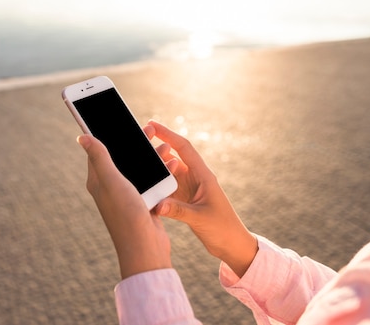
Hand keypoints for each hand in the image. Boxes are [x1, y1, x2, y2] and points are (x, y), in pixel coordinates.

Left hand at [77, 134, 171, 278]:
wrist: (145, 249)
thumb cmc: (126, 215)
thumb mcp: (111, 181)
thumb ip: (99, 157)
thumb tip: (81, 136)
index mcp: (98, 181)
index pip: (99, 151)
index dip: (107, 134)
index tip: (117, 119)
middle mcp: (111, 187)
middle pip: (123, 157)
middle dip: (136, 143)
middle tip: (149, 129)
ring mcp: (128, 196)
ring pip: (140, 168)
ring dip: (152, 157)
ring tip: (166, 147)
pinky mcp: (143, 203)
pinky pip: (152, 181)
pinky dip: (161, 172)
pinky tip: (172, 165)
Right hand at [145, 121, 257, 277]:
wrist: (232, 245)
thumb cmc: (223, 228)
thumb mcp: (200, 218)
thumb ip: (179, 210)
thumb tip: (157, 205)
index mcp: (203, 175)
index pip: (183, 148)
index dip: (168, 134)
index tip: (152, 124)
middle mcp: (195, 178)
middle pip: (172, 156)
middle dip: (156, 147)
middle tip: (139, 139)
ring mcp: (189, 188)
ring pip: (168, 172)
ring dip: (155, 166)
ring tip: (136, 160)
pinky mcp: (184, 200)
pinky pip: (167, 187)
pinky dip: (156, 184)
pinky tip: (143, 183)